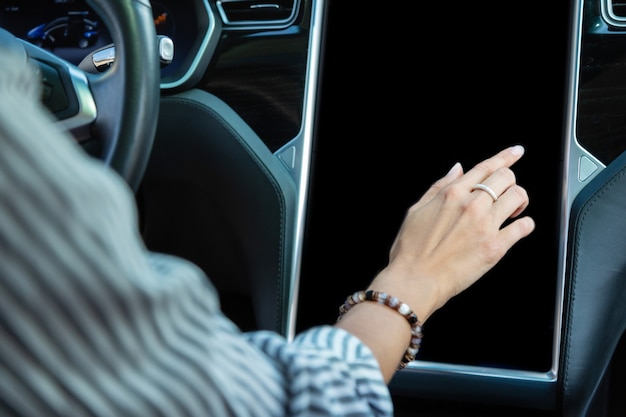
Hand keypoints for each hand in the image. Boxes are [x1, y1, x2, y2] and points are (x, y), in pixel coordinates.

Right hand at [336, 145, 534, 381]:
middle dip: (510, 182)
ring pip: (518, 196)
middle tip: (506, 194)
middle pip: (506, 177)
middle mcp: (471, 204)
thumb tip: (457, 170)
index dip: (506, 156)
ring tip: (512, 211)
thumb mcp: (416, 210)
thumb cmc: (410, 250)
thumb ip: (438, 187)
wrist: (414, 280)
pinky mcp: (495, 247)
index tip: (516, 152)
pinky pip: (524, 227)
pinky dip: (525, 225)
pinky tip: (517, 228)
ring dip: (519, 201)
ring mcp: (485, 225)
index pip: (486, 167)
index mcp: (452, 193)